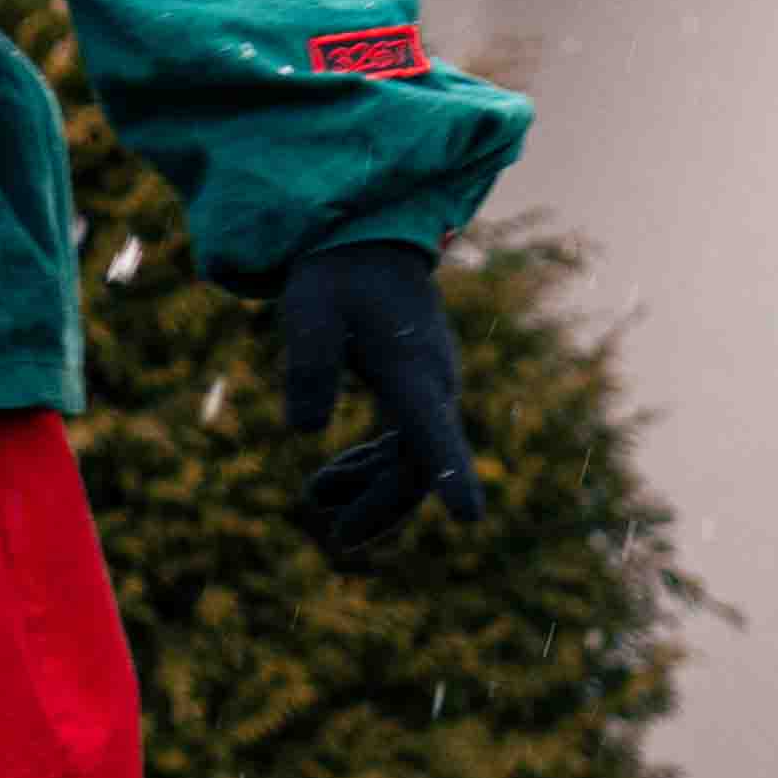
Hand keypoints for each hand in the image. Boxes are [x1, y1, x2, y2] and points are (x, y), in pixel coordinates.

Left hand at [269, 240, 480, 561]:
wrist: (367, 241)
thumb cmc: (335, 275)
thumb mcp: (309, 309)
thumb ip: (308, 364)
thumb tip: (305, 430)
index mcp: (411, 370)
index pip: (434, 433)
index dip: (450, 477)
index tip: (471, 518)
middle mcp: (432, 385)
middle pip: (418, 466)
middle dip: (381, 507)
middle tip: (336, 536)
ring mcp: (428, 389)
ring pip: (411, 462)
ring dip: (369, 490)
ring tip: (315, 495)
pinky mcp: (415, 390)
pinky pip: (403, 445)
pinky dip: (370, 467)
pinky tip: (332, 477)